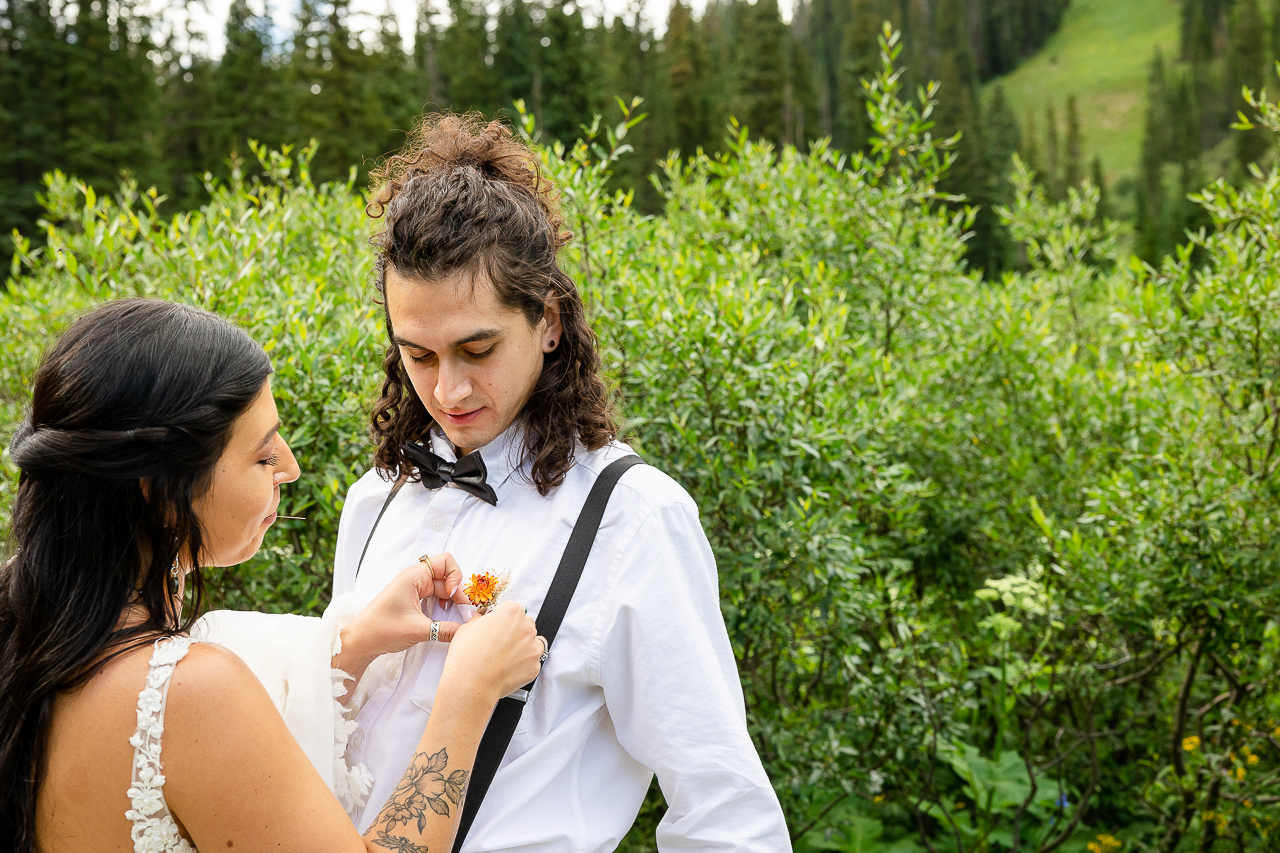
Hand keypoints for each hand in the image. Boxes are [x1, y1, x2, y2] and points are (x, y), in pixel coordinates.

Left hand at [340, 553, 469, 668]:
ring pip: (442, 588)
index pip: (446, 562)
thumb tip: (468, 629)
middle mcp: (415, 578)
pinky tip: (442, 618)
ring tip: (454, 616)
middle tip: (463, 612)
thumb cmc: (381, 630)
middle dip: (457, 593)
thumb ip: (447, 630)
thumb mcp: (418, 630)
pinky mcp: (413, 599)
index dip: (456, 577)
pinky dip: (442, 605)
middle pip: (447, 576)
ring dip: (450, 600)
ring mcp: (414, 589)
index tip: (453, 597)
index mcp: (414, 576)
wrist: (360, 641)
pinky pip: (434, 596)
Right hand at [440, 601, 542, 703]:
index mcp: (511, 612)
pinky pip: (532, 661)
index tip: (493, 625)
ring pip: (532, 642)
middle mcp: (526, 627)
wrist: (472, 684)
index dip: (500, 617)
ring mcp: (533, 648)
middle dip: (513, 630)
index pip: (510, 608)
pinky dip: (523, 664)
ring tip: (505, 655)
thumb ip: (477, 621)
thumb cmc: (468, 656)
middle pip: (524, 623)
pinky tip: (508, 668)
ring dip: (523, 646)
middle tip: (497, 642)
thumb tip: (478, 620)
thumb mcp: (466, 629)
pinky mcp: (534, 667)